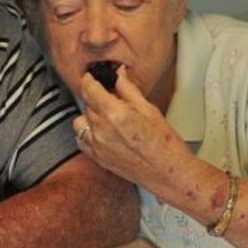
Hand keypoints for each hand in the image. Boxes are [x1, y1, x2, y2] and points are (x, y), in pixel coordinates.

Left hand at [73, 66, 193, 189]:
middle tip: (112, 99)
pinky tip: (102, 132)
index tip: (90, 77)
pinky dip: (87, 134)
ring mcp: (97, 145)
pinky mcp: (97, 158)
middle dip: (96, 98)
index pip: (89, 88)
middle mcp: (102, 129)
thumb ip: (129, 89)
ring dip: (89, 116)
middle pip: (86, 104)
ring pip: (80, 121)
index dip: (88, 79)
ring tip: (106, 117)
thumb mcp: (149, 109)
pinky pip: (81, 140)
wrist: (168, 173)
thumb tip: (120, 74)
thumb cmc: (164, 144)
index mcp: (115, 113)